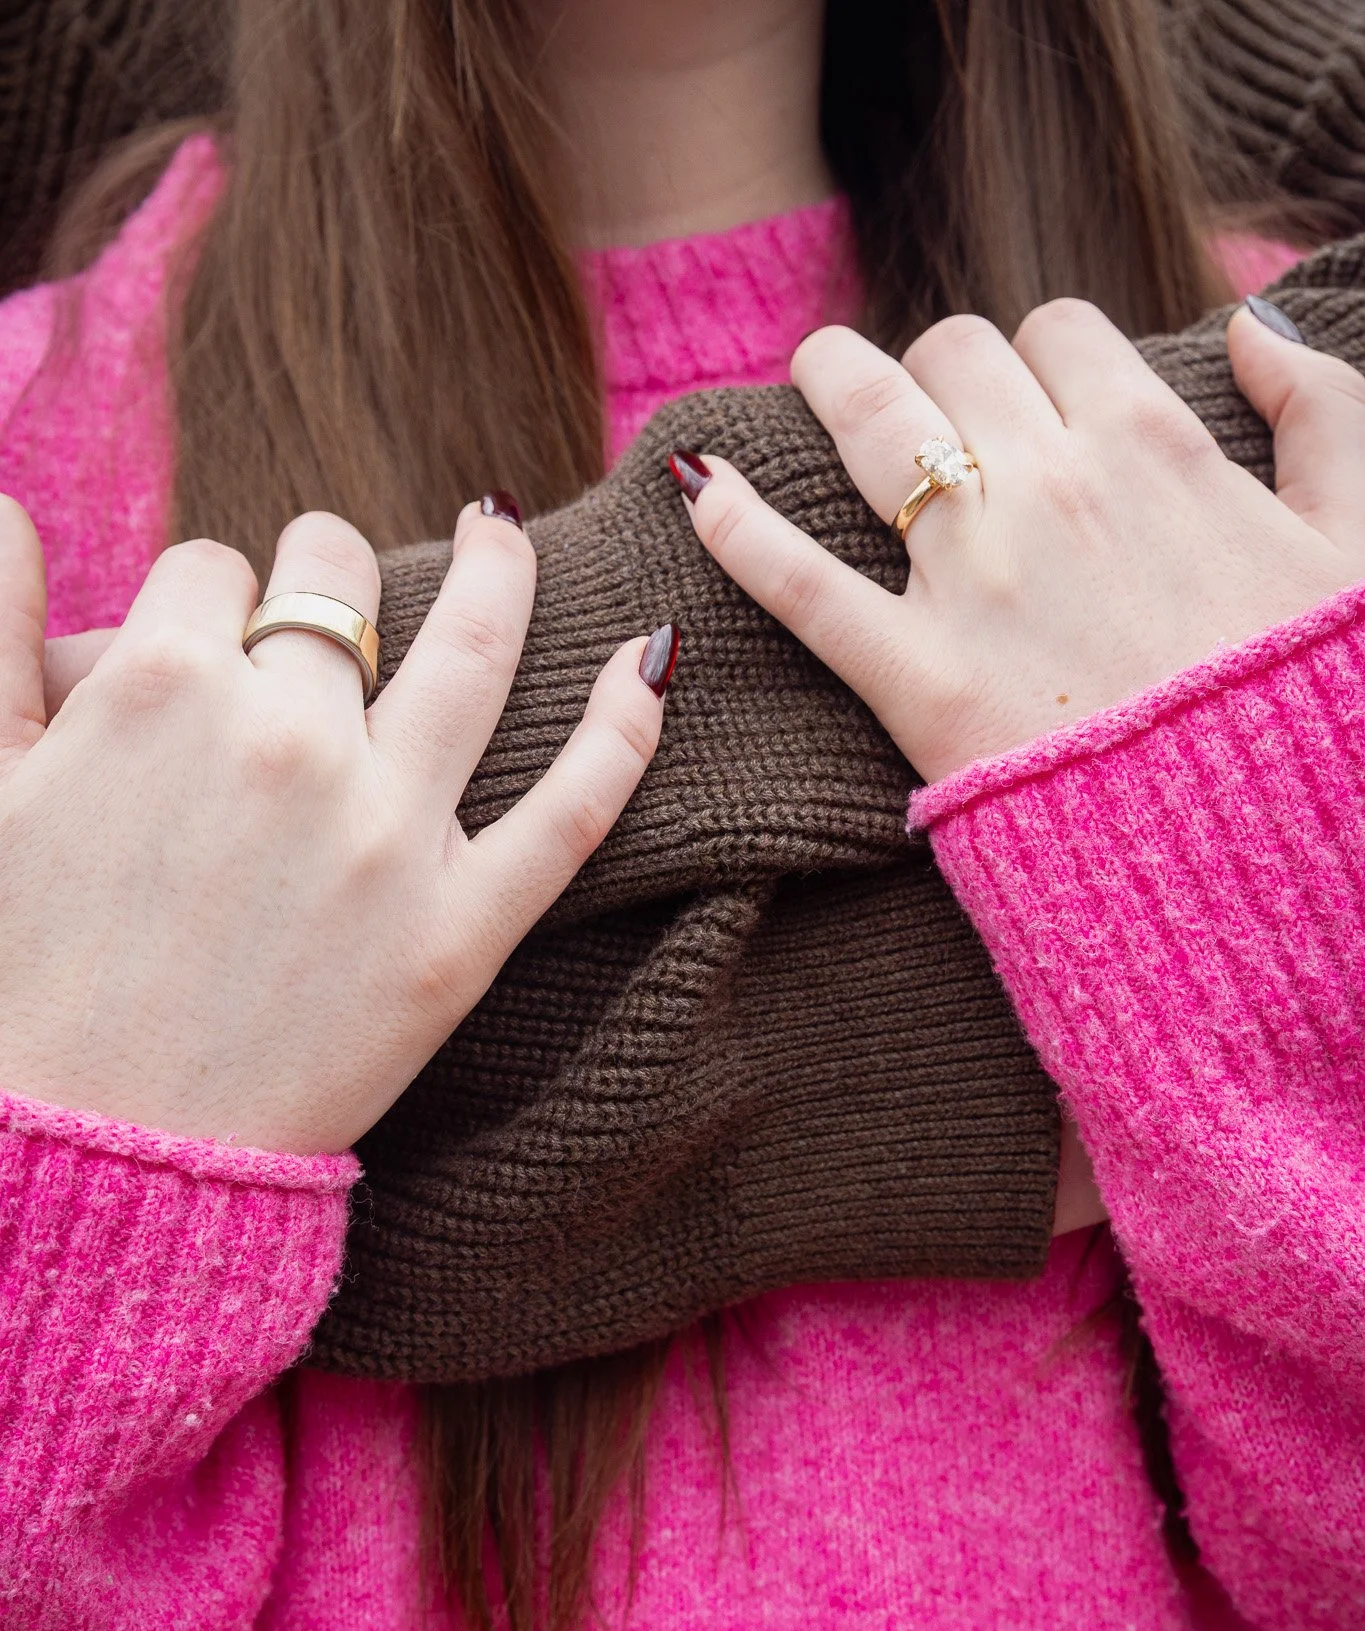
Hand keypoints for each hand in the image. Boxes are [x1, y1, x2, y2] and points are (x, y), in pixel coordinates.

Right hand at [0, 502, 672, 1153]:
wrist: (88, 1158)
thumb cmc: (16, 977)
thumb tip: (7, 507)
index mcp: (160, 690)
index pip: (212, 574)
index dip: (208, 603)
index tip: (206, 647)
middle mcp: (288, 739)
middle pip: (334, 587)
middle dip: (326, 570)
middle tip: (328, 593)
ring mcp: (386, 835)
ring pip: (471, 652)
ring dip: (497, 573)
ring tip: (501, 537)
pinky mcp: (458, 934)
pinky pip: (571, 812)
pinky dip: (622, 727)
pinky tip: (649, 658)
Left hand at [673, 299, 1364, 781]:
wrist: (1258, 857)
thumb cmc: (1304, 708)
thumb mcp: (1358, 546)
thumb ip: (1325, 413)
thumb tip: (1252, 325)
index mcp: (1153, 448)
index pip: (1056, 332)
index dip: (1036, 356)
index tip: (1032, 403)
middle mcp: (1052, 491)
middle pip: (953, 357)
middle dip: (937, 369)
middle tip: (931, 411)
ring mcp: (976, 583)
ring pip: (871, 420)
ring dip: (835, 380)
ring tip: (818, 379)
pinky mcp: (917, 681)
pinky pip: (803, 584)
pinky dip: (740, 529)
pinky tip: (701, 488)